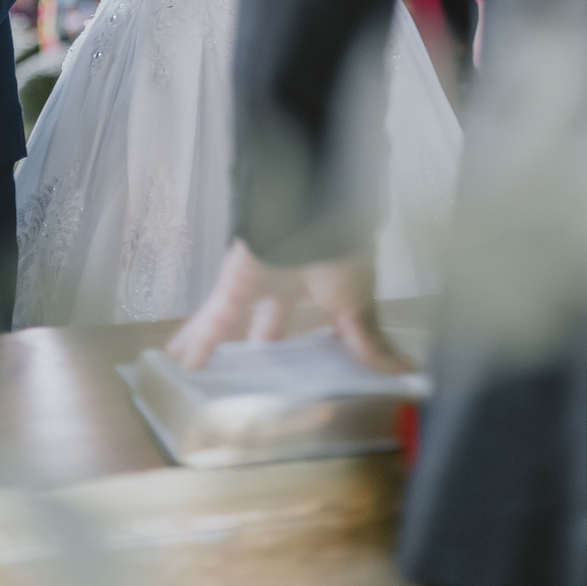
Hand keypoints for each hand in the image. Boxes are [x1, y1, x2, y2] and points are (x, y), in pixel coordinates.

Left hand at [166, 238, 405, 373]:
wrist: (311, 212)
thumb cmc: (344, 250)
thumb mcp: (360, 304)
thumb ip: (368, 342)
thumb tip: (403, 373)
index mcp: (330, 282)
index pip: (326, 317)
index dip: (324, 340)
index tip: (320, 365)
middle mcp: (294, 278)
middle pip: (275, 316)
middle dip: (267, 337)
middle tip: (259, 361)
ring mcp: (261, 278)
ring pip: (237, 316)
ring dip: (217, 340)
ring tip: (199, 363)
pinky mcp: (236, 280)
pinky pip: (214, 316)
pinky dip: (199, 338)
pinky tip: (183, 361)